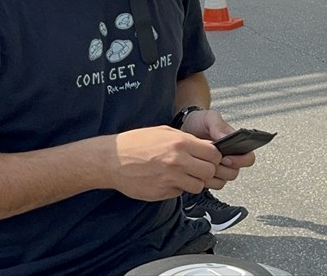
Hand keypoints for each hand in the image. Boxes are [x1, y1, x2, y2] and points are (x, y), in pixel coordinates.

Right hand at [103, 126, 223, 200]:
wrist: (112, 160)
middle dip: (208, 171)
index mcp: (180, 143)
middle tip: (199, 168)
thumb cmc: (136, 143)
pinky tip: (167, 180)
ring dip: (194, 182)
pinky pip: (181, 193)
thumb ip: (186, 140)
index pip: (213, 154)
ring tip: (183, 175)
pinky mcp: (162, 192)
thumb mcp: (164, 132)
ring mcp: (170, 179)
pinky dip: (178, 188)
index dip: (214, 157)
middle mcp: (177, 162)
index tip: (210, 158)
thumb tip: (206, 147)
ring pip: (198, 186)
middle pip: (210, 172)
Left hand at [181, 109, 256, 188]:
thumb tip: (225, 137)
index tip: (226, 158)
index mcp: (236, 145)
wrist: (185, 126)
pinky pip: (211, 184)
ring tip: (203, 164)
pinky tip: (197, 169)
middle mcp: (229, 158)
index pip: (248, 158)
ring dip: (213, 175)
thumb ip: (218, 126)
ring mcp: (219, 167)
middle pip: (234, 172)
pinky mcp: (207, 174)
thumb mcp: (210, 118)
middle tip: (212, 162)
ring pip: (223, 180)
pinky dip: (205, 180)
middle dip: (223, 169)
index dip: (240, 161)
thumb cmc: (200, 121)